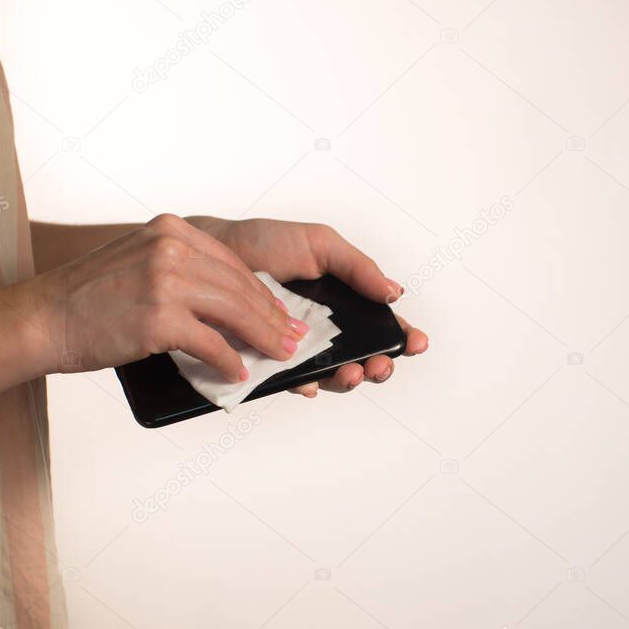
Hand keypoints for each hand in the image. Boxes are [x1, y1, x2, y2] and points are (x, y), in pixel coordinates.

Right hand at [34, 214, 306, 381]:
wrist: (40, 318)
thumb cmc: (87, 297)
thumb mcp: (139, 261)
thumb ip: (183, 270)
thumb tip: (231, 302)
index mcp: (171, 230)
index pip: (233, 263)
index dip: (263, 292)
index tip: (282, 312)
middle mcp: (171, 248)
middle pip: (241, 287)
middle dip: (272, 317)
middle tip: (292, 338)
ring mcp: (165, 281)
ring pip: (235, 313)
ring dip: (263, 339)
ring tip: (280, 356)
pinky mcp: (159, 318)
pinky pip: (211, 344)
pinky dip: (229, 362)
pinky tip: (238, 373)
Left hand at [187, 217, 428, 395]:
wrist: (213, 254)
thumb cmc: (265, 244)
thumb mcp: (319, 244)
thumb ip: (358, 267)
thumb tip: (394, 293)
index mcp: (344, 301)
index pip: (381, 325)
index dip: (401, 337)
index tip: (414, 342)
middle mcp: (326, 329)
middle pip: (363, 356)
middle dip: (379, 365)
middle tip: (378, 365)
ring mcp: (299, 347)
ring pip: (333, 374)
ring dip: (347, 379)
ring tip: (351, 373)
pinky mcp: (270, 361)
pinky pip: (292, 381)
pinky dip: (304, 384)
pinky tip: (309, 382)